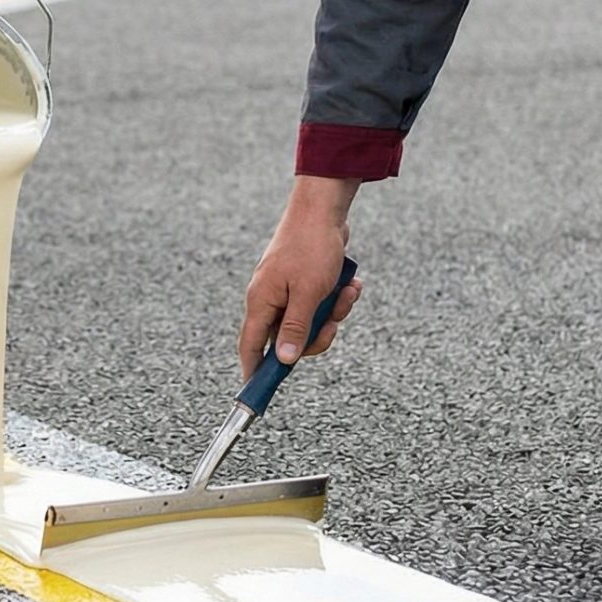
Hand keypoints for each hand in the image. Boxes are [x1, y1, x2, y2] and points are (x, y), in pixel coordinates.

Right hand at [238, 176, 365, 377]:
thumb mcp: (307, 293)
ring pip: (309, 322)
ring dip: (333, 313)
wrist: (324, 209)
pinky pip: (319, 305)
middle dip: (317, 333)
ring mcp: (286, 290)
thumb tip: (284, 360)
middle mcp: (270, 299)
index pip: (251, 346)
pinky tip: (350, 282)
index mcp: (262, 302)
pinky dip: (336, 298)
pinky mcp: (303, 283)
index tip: (258, 393)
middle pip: (289, 339)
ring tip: (347, 291)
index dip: (253, 371)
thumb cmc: (311, 247)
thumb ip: (295, 328)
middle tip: (333, 322)